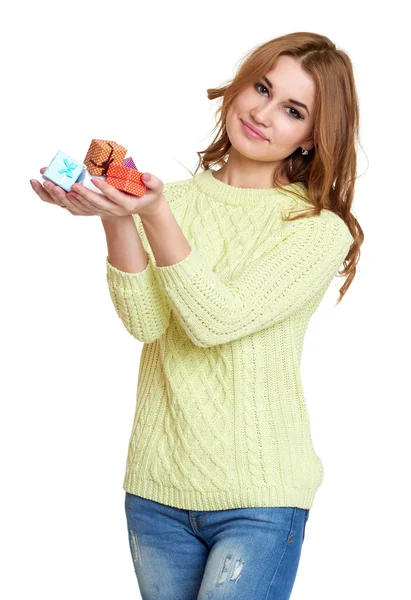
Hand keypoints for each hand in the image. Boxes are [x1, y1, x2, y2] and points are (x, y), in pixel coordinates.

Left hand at [30, 168, 166, 219]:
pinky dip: (75, 203)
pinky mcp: (102, 211)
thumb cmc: (151, 193)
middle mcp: (116, 210)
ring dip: (77, 199)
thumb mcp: (157, 187)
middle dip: (85, 195)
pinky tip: (65, 194)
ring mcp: (108, 212)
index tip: (95, 179)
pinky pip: (86, 209)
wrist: (147, 206)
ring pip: (90, 208)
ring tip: (66, 189)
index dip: (105, 189)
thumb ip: (153, 182)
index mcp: (128, 204)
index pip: (115, 196)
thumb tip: (145, 176)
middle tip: (73, 185)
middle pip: (98, 204)